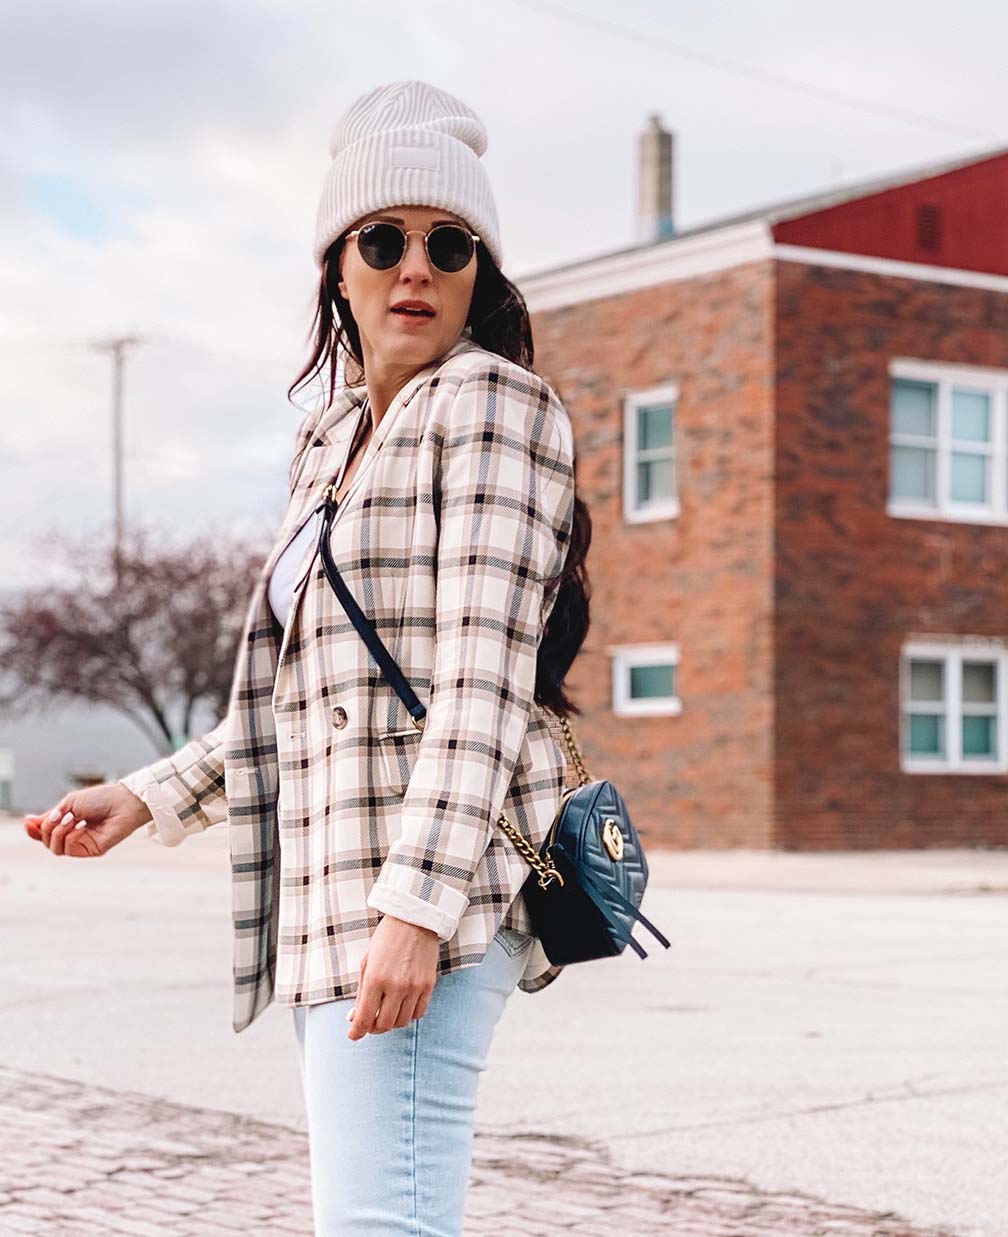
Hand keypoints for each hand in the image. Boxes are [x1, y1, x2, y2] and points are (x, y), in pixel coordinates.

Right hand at [23, 782, 152, 857]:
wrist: (122, 802)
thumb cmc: (100, 799)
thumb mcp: (70, 802)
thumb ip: (51, 815)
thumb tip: (30, 822)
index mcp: (66, 822)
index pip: (44, 832)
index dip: (33, 829)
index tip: (28, 821)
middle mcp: (72, 834)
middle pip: (46, 841)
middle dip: (46, 829)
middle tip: (60, 816)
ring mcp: (81, 843)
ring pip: (55, 848)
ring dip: (58, 833)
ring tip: (71, 819)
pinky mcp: (90, 850)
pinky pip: (69, 850)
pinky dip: (70, 837)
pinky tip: (80, 826)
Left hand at [347, 914, 440, 1040]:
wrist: (415, 919)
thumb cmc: (386, 939)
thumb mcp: (367, 962)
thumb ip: (361, 992)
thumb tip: (353, 1017)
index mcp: (375, 979)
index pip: (364, 1018)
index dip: (356, 1031)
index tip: (353, 1035)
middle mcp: (395, 986)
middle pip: (383, 1025)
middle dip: (373, 1029)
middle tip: (369, 1023)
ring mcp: (414, 987)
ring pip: (401, 1022)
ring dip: (391, 1023)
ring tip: (386, 1013)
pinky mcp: (428, 985)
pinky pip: (419, 1013)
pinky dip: (408, 1015)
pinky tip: (402, 1007)